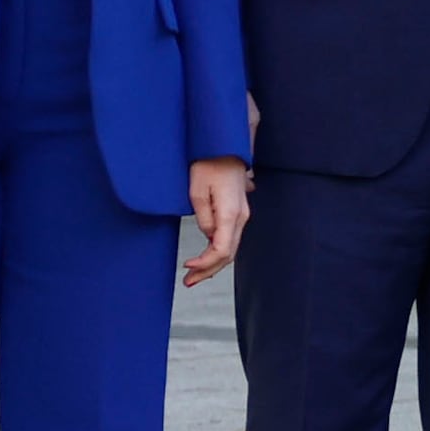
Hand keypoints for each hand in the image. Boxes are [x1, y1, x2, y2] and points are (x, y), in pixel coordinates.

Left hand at [184, 159, 250, 287]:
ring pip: (230, 249)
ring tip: (194, 276)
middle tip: (188, 282)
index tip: (187, 266)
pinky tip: (205, 259)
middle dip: (208, 271)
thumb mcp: (196, 190)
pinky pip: (229, 239)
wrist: (224, 148)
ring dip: (213, 265)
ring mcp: (242, 216)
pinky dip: (217, 253)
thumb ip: (202, 217)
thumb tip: (207, 234)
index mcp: (231, 213)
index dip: (205, 263)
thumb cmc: (209, 165)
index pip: (221, 249)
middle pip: (228, 254)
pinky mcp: (238, 213)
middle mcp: (241, 217)